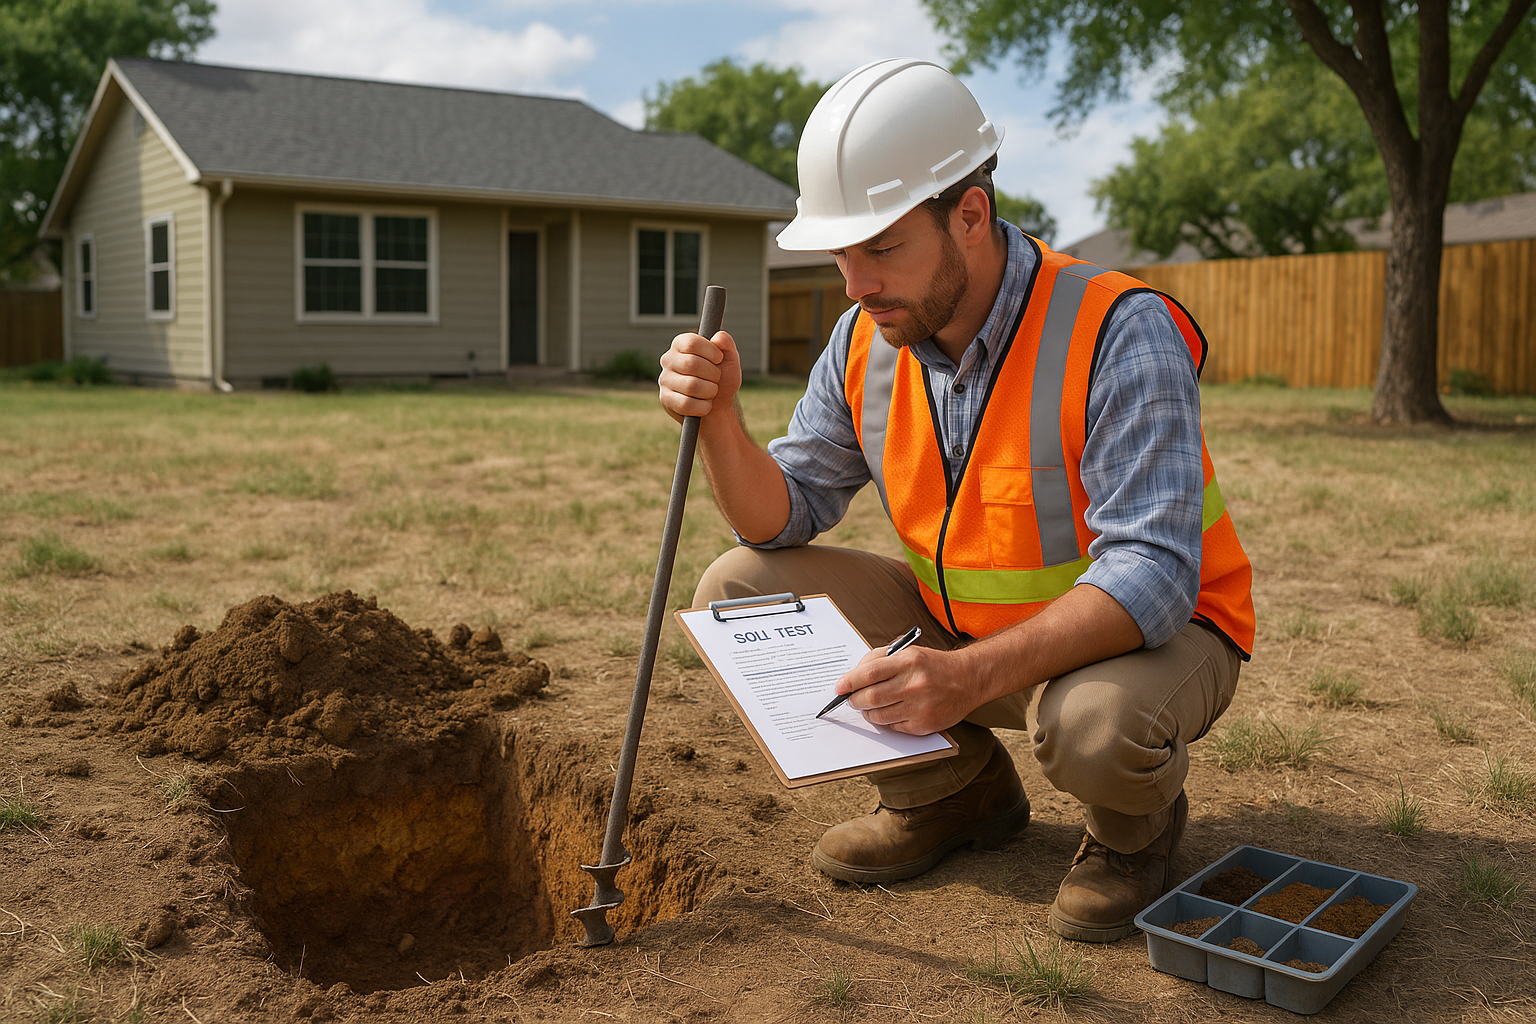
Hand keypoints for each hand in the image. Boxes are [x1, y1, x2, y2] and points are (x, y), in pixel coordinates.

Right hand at [658, 329, 740, 423]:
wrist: (718, 406)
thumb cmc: (722, 378)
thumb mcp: (729, 359)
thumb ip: (726, 343)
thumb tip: (718, 337)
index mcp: (680, 344)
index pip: (692, 343)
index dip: (711, 352)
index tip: (719, 359)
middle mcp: (668, 360)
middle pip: (691, 364)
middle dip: (713, 374)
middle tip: (717, 378)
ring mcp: (665, 380)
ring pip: (691, 386)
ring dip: (710, 391)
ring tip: (712, 391)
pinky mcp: (665, 399)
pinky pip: (686, 404)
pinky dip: (703, 406)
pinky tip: (706, 404)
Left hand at [836, 645, 979, 735]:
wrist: (967, 679)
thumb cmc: (932, 665)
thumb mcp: (907, 652)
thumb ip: (879, 660)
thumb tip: (853, 678)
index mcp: (908, 661)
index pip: (869, 673)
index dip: (850, 682)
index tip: (839, 688)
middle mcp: (915, 684)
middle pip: (871, 698)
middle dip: (855, 701)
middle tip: (851, 700)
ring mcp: (920, 707)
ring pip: (879, 716)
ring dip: (868, 713)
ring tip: (869, 706)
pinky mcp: (924, 725)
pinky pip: (893, 727)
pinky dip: (886, 721)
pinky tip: (891, 711)